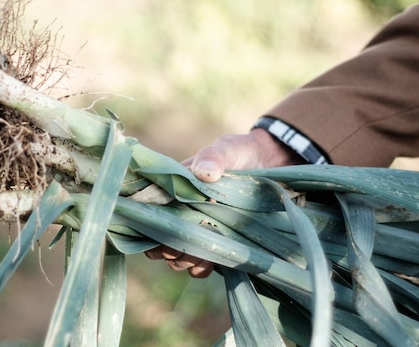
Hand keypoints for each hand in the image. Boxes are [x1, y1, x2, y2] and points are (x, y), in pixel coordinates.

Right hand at [146, 128, 304, 277]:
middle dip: (170, 247)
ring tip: (202, 253)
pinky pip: (198, 266)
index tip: (167, 229)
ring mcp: (197, 229)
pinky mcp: (215, 244)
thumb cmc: (240, 153)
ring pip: (176, 257)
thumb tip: (204, 174)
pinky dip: (201, 268)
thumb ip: (213, 157)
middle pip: (160, 241)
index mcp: (173, 191)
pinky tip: (213, 262)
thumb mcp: (226, 150)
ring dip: (185, 260)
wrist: (269, 164)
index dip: (151, 226)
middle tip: (189, 241)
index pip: (149, 213)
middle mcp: (180, 213)